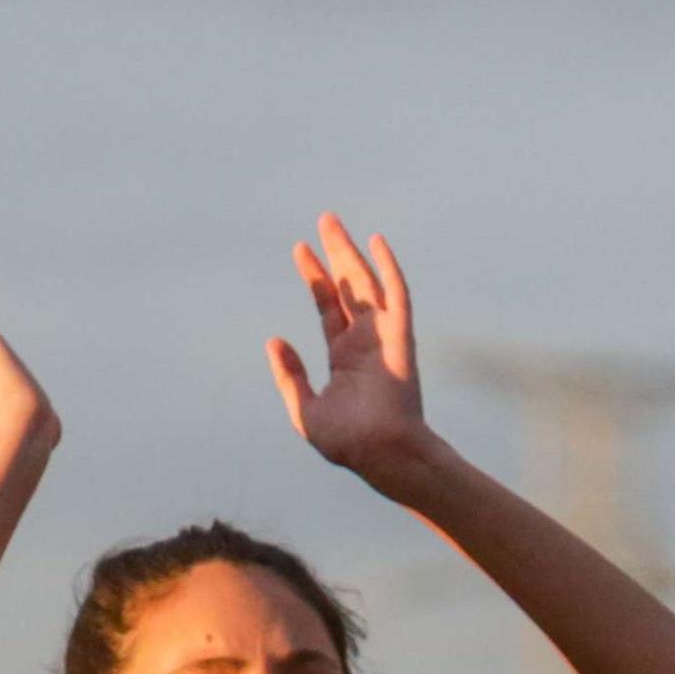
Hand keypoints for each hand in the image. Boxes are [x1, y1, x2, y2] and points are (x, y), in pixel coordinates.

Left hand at [268, 213, 430, 477]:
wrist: (380, 453)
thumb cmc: (347, 442)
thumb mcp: (304, 409)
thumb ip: (290, 375)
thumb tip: (274, 341)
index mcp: (346, 358)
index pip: (329, 307)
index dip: (315, 278)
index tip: (299, 250)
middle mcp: (366, 341)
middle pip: (349, 286)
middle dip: (335, 253)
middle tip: (324, 220)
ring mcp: (384, 337)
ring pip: (368, 282)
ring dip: (353, 251)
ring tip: (332, 223)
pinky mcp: (400, 337)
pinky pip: (397, 295)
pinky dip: (389, 267)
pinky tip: (377, 241)